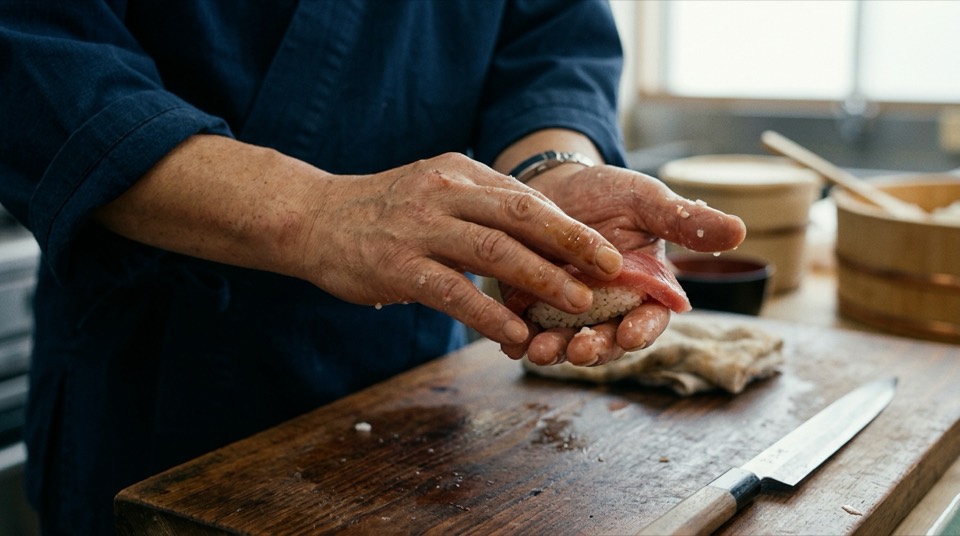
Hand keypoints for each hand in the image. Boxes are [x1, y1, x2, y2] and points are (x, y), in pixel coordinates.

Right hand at [295, 152, 627, 345]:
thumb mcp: (433, 191)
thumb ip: (478, 208)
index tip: (605, 251)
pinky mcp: (397, 266)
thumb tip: (534, 237)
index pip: (526, 199)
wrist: (310, 217)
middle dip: (571, 244)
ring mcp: (420, 229)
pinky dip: (488, 314)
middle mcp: (444, 194)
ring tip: (578, 302)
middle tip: (610, 268)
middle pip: (521, 216)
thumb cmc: (380, 211)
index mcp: (459, 174)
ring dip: (542, 279)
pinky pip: (452, 291)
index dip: (570, 228)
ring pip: (493, 251)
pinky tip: (515, 334)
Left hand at [500, 164, 745, 365]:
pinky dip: (520, 340)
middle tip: (580, 349)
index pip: (650, 320)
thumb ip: (686, 221)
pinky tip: (510, 343)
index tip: (632, 333)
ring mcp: (570, 312)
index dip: (643, 330)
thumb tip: (740, 230)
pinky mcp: (534, 308)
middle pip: (608, 341)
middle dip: (596, 349)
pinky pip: (529, 331)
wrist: (553, 186)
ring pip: (567, 342)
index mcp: (645, 289)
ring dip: (557, 352)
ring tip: (540, 352)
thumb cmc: (609, 192)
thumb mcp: (647, 200)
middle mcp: (610, 309)